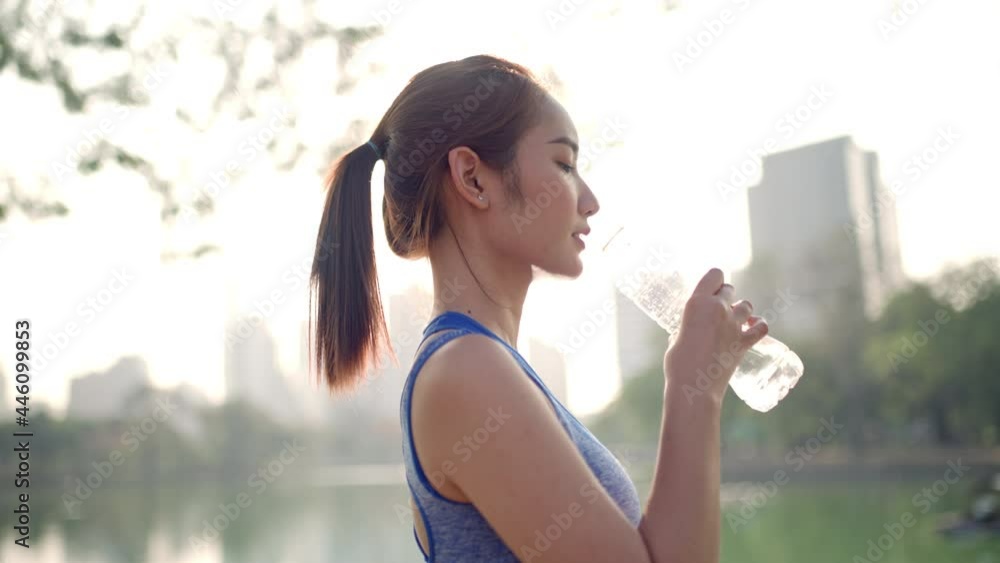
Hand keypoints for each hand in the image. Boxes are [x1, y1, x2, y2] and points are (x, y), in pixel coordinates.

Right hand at [662, 268, 768, 403]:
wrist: (693, 387)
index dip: (714, 280)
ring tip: (733, 319)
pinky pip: (761, 326)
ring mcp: (734, 325)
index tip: (709, 290)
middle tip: (716, 310)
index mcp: (697, 303)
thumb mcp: (676, 337)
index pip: (714, 275)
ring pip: (746, 305)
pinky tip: (752, 326)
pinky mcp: (744, 342)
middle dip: (724, 296)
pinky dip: (759, 325)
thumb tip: (692, 331)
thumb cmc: (677, 364)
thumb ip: (688, 328)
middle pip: (729, 289)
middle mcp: (718, 309)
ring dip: (740, 309)